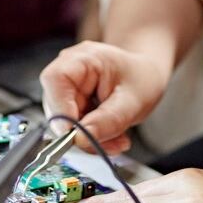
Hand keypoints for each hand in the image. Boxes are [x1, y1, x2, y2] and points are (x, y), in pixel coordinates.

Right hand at [39, 41, 169, 154]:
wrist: (146, 75)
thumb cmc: (142, 78)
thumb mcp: (133, 102)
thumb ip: (109, 120)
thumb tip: (80, 139)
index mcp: (84, 58)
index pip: (55, 79)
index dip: (59, 109)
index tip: (75, 135)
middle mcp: (70, 69)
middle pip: (57, 106)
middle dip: (82, 132)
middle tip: (110, 144)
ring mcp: (69, 86)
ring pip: (64, 122)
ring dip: (90, 138)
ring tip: (117, 139)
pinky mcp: (71, 101)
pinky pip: (73, 126)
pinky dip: (92, 136)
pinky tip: (112, 135)